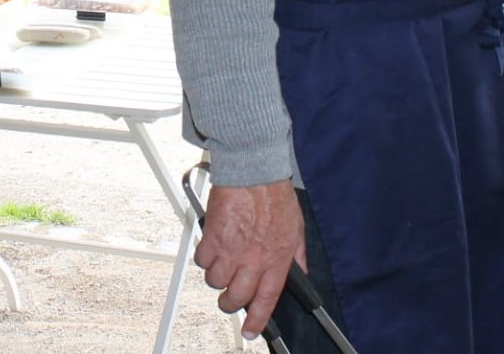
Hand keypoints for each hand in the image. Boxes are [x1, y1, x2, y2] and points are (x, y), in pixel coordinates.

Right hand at [195, 179, 305, 341]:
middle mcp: (253, 259)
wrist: (254, 170)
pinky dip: (205, 257)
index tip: (252, 331)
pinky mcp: (212, 239)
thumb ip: (298, 255)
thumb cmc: (275, 195)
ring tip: (225, 259)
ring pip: (215, 282)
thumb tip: (301, 272)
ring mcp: (231, 251)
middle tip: (230, 294)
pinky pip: (202, 261)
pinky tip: (214, 245)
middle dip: (230, 302)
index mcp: (276, 258)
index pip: (267, 300)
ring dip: (218, 275)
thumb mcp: (297, 227)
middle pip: (235, 298)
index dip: (258, 321)